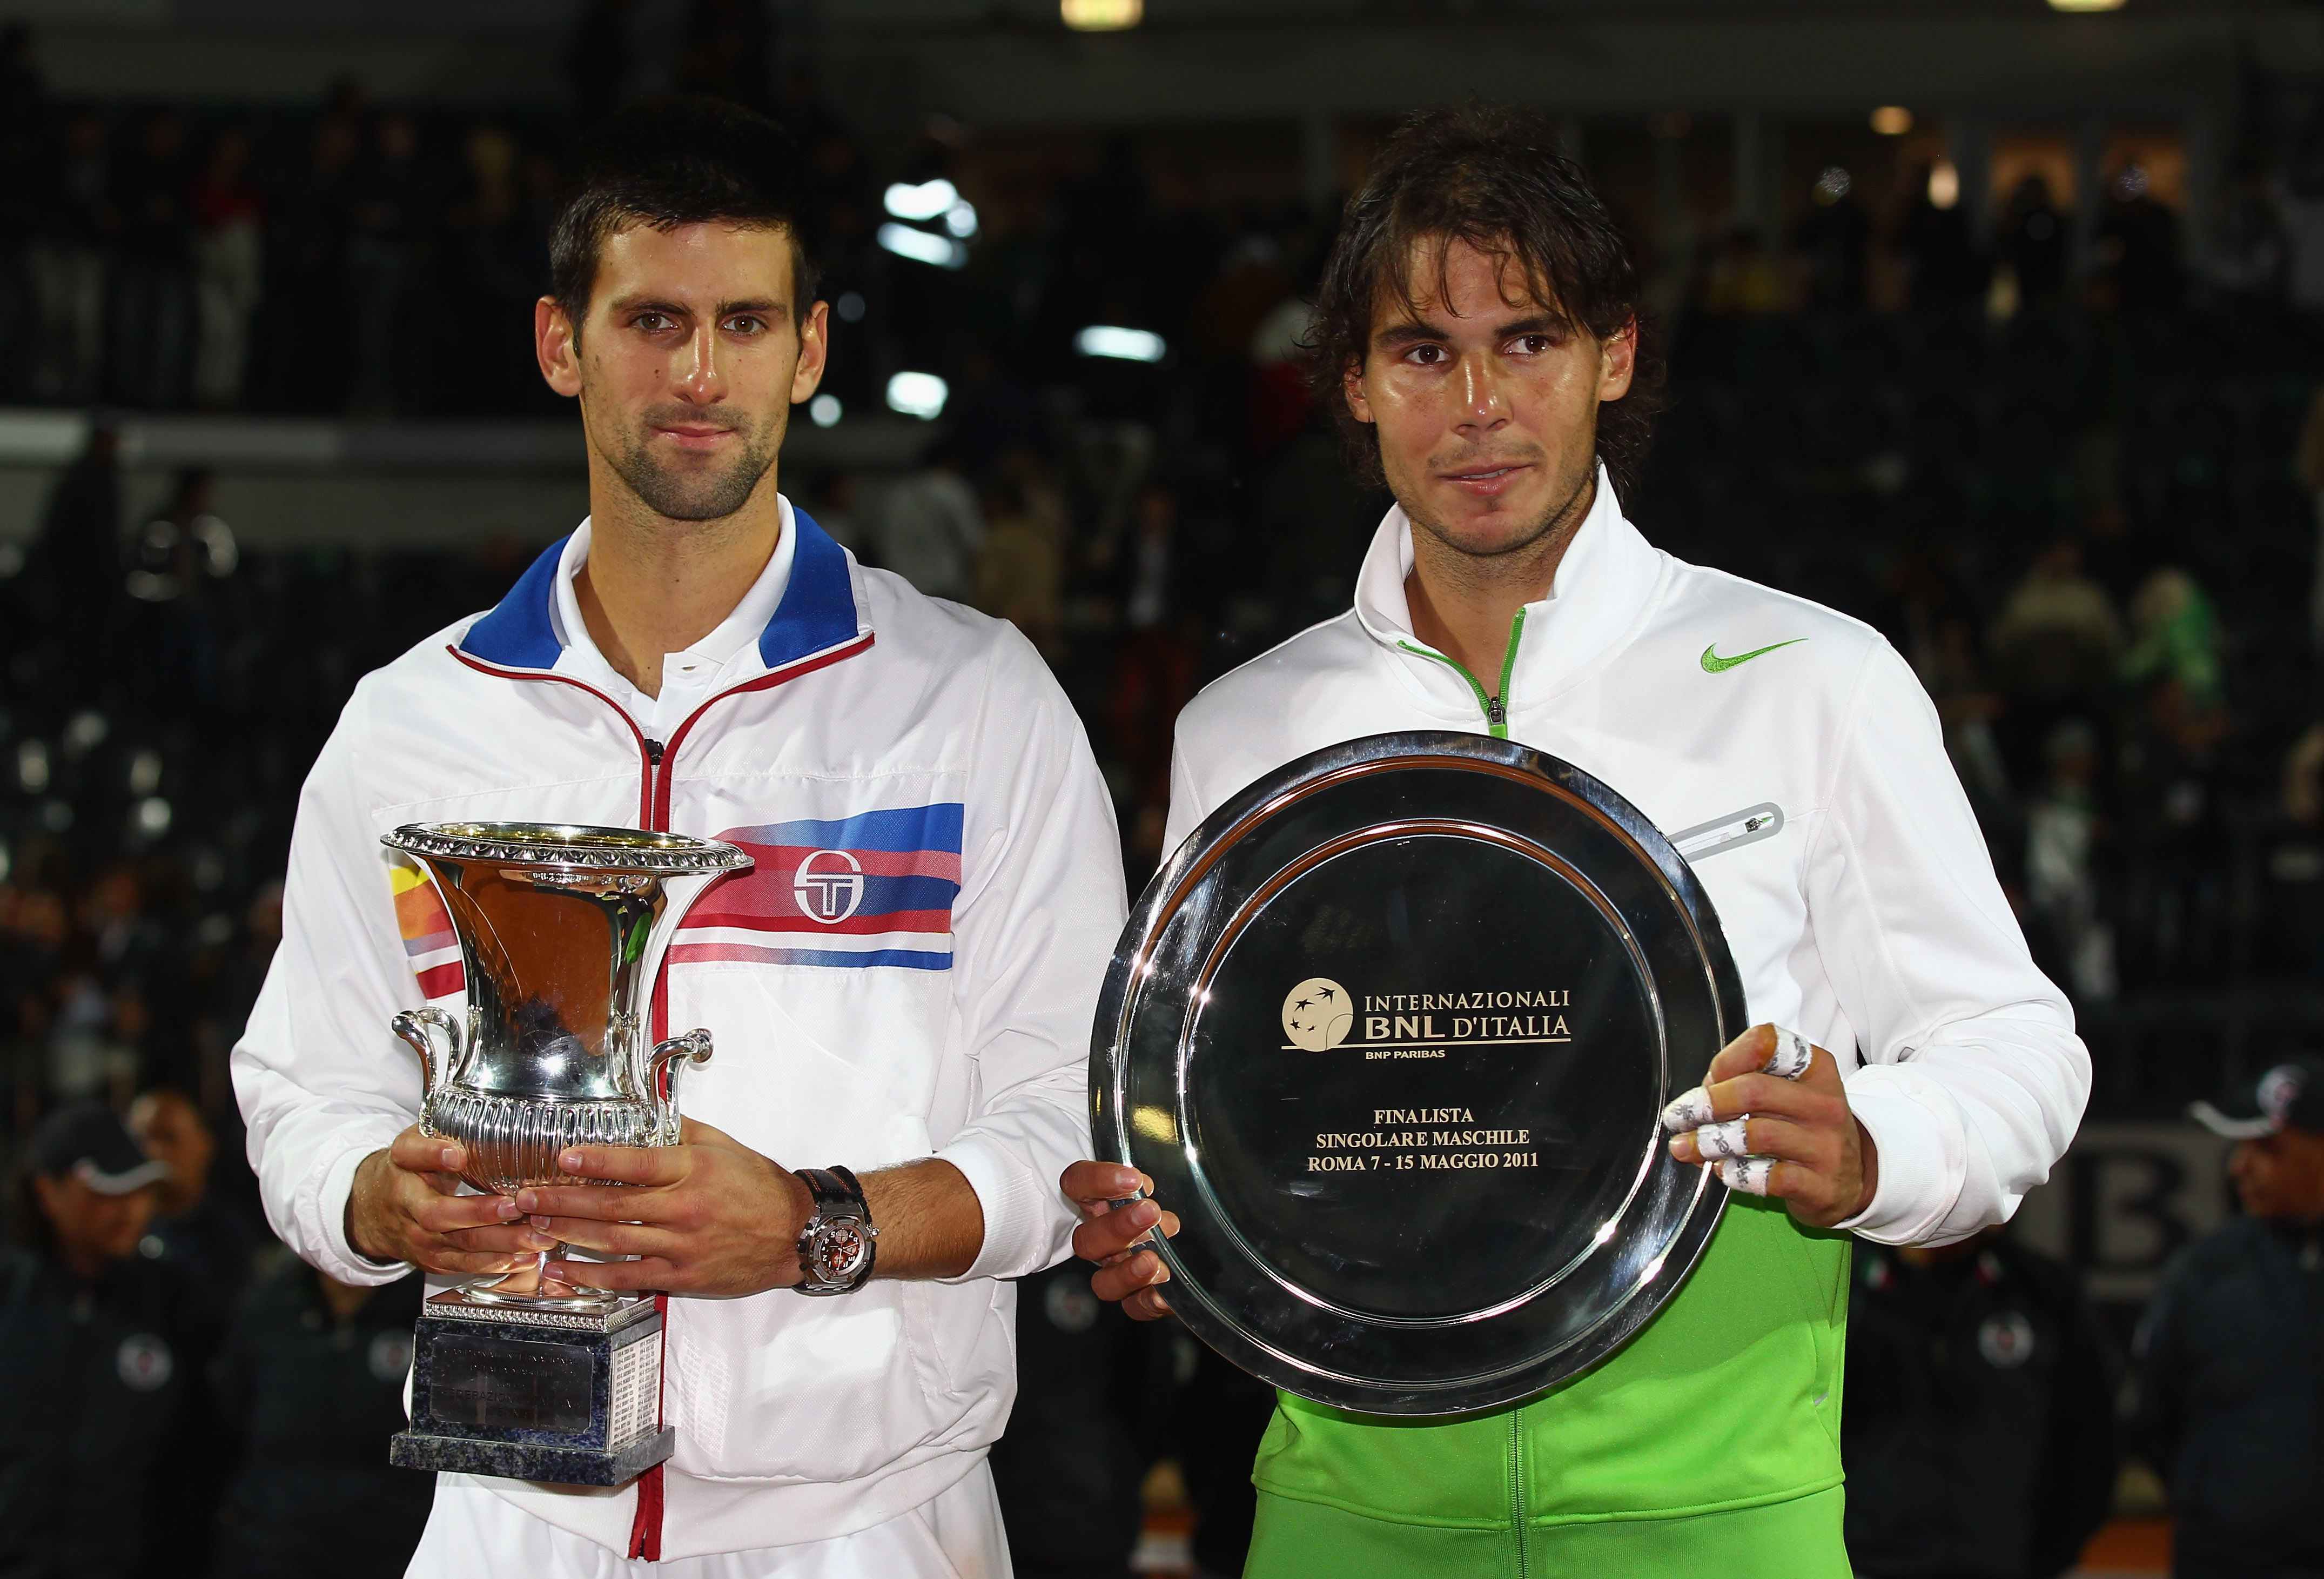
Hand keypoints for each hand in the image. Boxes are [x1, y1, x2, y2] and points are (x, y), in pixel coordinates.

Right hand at [346, 1127, 552, 1274]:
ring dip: (501, 1241)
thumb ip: (444, 1133)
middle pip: (438, 1213)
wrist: (374, 1211)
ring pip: (459, 1243)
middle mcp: (406, 1203)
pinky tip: (525, 1257)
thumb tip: (493, 1118)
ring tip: (536, 1234)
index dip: (433, 1154)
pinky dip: (497, 1263)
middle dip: (479, 1212)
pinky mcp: (433, 1259)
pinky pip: (465, 1264)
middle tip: (516, 1205)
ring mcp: (419, 1236)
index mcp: (402, 1163)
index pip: (411, 1154)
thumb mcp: (418, 1142)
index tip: (457, 1155)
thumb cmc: (409, 1170)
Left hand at [512, 1118, 811, 1296]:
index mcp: (693, 1169)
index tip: (563, 1157)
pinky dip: (591, 1275)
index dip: (596, 1160)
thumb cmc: (761, 1188)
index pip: (636, 1162)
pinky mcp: (682, 1276)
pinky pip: (628, 1276)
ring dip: (567, 1234)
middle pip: (612, 1204)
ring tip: (533, 1226)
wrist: (797, 1234)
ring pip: (613, 1240)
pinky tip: (562, 1269)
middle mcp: (685, 1207)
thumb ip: (683, 1131)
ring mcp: (682, 1245)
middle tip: (524, 1198)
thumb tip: (646, 1115)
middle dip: (562, 1200)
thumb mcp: (726, 1146)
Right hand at [1062, 1160, 1178, 1320]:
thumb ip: (1146, 1182)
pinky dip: (1148, 1302)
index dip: (1096, 1181)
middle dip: (1117, 1227)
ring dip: (1126, 1273)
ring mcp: (1117, 1272)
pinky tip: (1165, 1295)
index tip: (1131, 1179)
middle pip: (1086, 1240)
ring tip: (1152, 1261)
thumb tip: (1146, 1185)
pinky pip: (1133, 1307)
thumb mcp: (1161, 1182)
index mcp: (1100, 1204)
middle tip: (1148, 1213)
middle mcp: (1103, 1240)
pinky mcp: (1138, 1298)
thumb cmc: (1168, 1206)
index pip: (1077, 1186)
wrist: (1197, 1247)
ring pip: (1103, 1282)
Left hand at [1665, 1024, 1878, 1227]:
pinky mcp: (1821, 1185)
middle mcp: (1824, 1103)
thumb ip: (1746, 1085)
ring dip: (1711, 1142)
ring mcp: (1826, 1145)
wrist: (1854, 1176)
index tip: (1706, 1081)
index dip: (1726, 1060)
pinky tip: (1723, 1172)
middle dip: (1707, 1104)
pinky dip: (1738, 1174)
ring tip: (1687, 1147)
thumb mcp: (1788, 1094)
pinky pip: (1771, 1177)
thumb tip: (1696, 1102)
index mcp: (1815, 1068)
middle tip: (1680, 1117)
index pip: (1765, 1043)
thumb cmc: (1805, 1127)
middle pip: (1754, 1090)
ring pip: (1758, 1135)